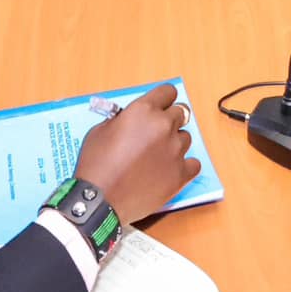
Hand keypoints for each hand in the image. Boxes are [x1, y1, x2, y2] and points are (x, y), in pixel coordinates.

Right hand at [75, 83, 198, 223]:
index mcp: (144, 110)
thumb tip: (132, 119)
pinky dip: (184, 166)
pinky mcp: (181, 174)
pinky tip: (170, 170)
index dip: (163, 99)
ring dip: (174, 143)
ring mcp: (175, 150)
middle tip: (156, 134)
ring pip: (186, 138)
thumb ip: (122, 119)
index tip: (161, 106)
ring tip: (157, 157)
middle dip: (169, 121)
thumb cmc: (96, 165)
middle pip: (180, 113)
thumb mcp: (101, 130)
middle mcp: (164, 126)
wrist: (99, 200)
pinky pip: (194, 164)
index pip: (168, 92)